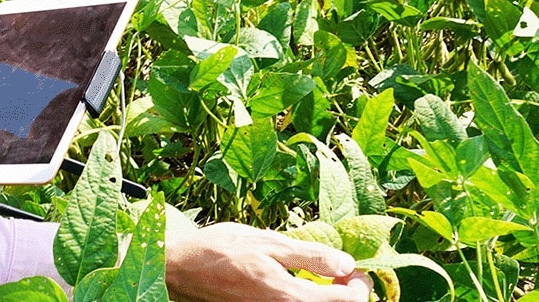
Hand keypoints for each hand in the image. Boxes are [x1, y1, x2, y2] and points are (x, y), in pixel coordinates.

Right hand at [165, 222, 372, 301]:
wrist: (180, 269)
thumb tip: (345, 263)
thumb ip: (309, 255)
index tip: (355, 270)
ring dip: (325, 298)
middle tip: (343, 274)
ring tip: (322, 279)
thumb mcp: (267, 243)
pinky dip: (305, 300)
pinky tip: (298, 287)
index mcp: (288, 296)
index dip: (359, 286)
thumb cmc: (219, 250)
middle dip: (345, 294)